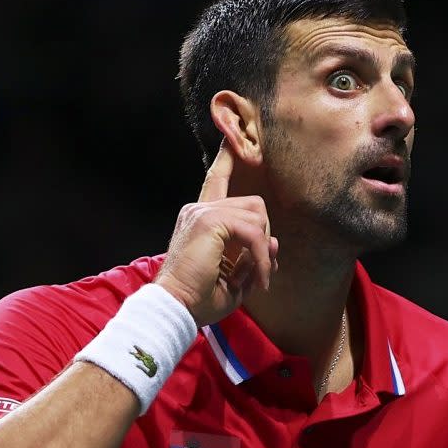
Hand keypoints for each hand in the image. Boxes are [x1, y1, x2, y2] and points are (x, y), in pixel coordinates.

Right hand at [154, 140, 278, 326]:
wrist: (175, 308)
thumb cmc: (199, 298)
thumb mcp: (235, 276)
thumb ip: (253, 256)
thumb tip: (273, 243)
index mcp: (200, 217)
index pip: (217, 180)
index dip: (227, 159)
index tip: (233, 139)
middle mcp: (199, 209)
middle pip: (253, 205)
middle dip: (264, 237)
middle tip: (260, 270)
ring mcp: (202, 212)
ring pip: (257, 216)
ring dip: (263, 251)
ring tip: (256, 279)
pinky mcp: (209, 221)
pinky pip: (253, 232)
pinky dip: (260, 257)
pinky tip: (257, 280)